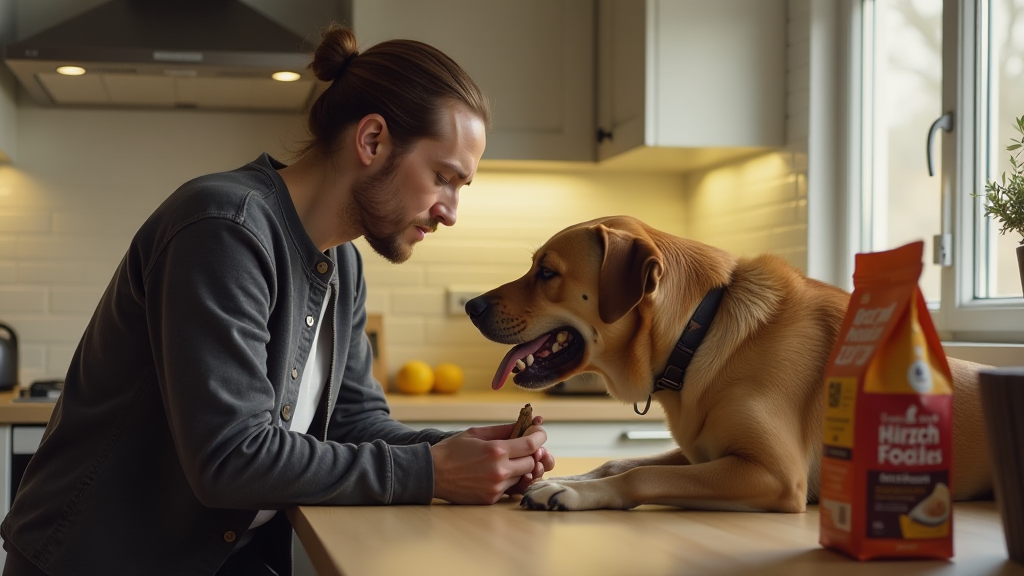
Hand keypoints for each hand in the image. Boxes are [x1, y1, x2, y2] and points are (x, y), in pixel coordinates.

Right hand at [430, 416, 554, 504]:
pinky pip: (510, 488)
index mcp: (496, 451)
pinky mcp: (491, 498)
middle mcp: (499, 470)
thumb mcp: (476, 433)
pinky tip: (494, 473)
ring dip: (519, 468)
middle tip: (521, 447)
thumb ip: (503, 429)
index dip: (540, 436)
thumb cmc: (452, 450)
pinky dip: (507, 480)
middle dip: (529, 453)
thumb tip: (526, 423)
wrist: (431, 474)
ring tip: (505, 460)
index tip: (539, 432)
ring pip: (522, 477)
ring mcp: (496, 487)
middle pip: (531, 462)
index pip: (532, 444)